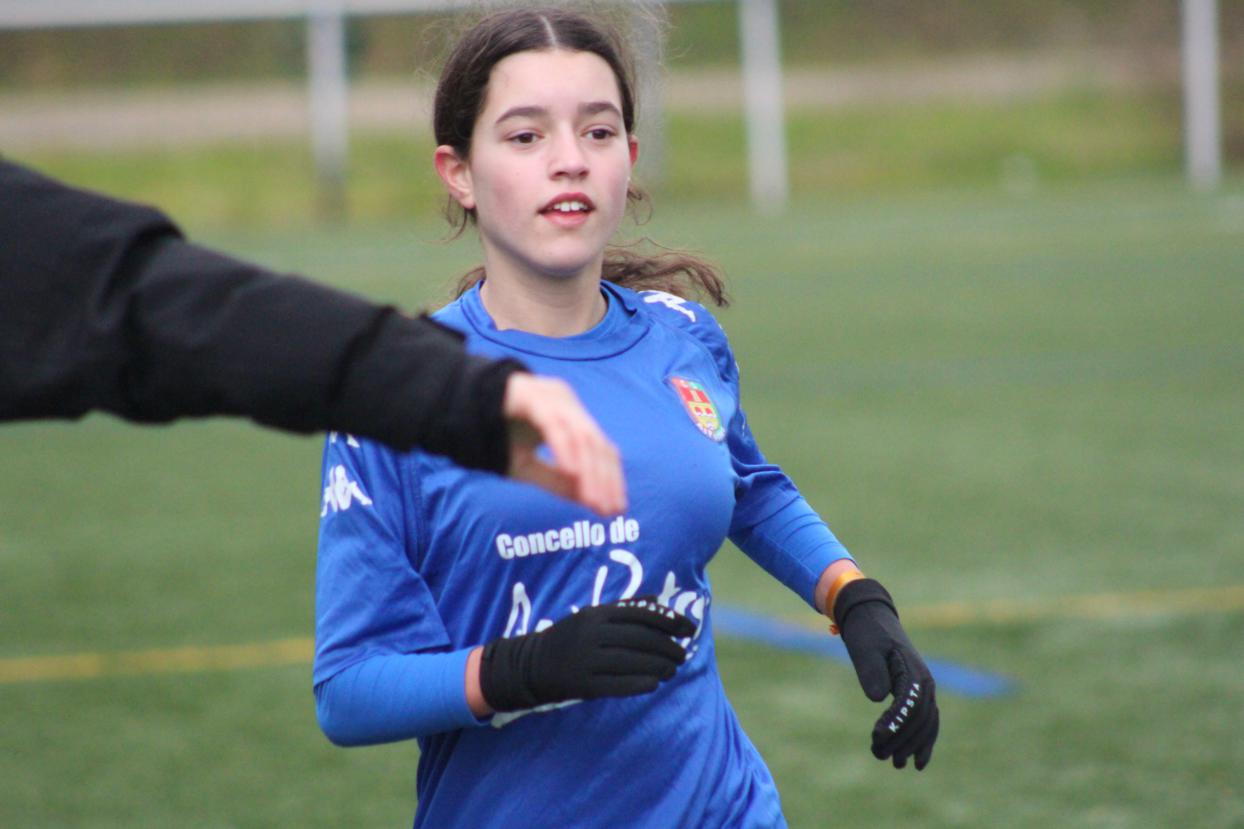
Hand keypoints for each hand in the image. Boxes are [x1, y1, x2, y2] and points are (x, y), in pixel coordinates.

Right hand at [478, 597, 694, 712]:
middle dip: (668, 647)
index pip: (642, 614)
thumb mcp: (592, 616)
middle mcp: (592, 634)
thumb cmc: (570, 638)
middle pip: (641, 639)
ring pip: (633, 662)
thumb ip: (624, 608)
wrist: (531, 665)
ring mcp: (586, 659)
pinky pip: (618, 685)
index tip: (689, 629)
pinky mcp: (582, 684)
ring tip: (672, 670)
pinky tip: (654, 684)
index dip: (670, 621)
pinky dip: (640, 684)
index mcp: (597, 613)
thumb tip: (658, 600)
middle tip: (683, 654)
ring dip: (659, 667)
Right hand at [502, 373, 625, 515]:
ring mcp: (550, 396)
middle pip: (597, 443)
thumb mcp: (527, 466)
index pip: (602, 448)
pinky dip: (565, 450)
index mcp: (571, 415)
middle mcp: (566, 403)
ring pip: (581, 436)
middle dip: (605, 480)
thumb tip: (588, 502)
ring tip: (592, 501)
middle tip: (608, 510)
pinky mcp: (531, 396)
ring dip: (589, 472)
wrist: (457, 408)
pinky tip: (572, 474)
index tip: (616, 510)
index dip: (612, 479)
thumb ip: (556, 481)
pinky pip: (554, 425)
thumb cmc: (496, 435)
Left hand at [834, 578, 939, 769]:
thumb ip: (871, 672)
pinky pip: (926, 721)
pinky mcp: (916, 692)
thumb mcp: (863, 648)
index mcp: (913, 671)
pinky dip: (923, 741)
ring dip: (912, 746)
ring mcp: (923, 688)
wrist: (870, 615)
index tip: (876, 738)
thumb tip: (879, 699)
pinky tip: (916, 761)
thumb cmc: (865, 632)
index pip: (909, 705)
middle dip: (902, 741)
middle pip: (920, 720)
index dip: (894, 724)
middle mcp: (925, 682)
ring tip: (895, 764)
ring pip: (926, 724)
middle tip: (879, 756)